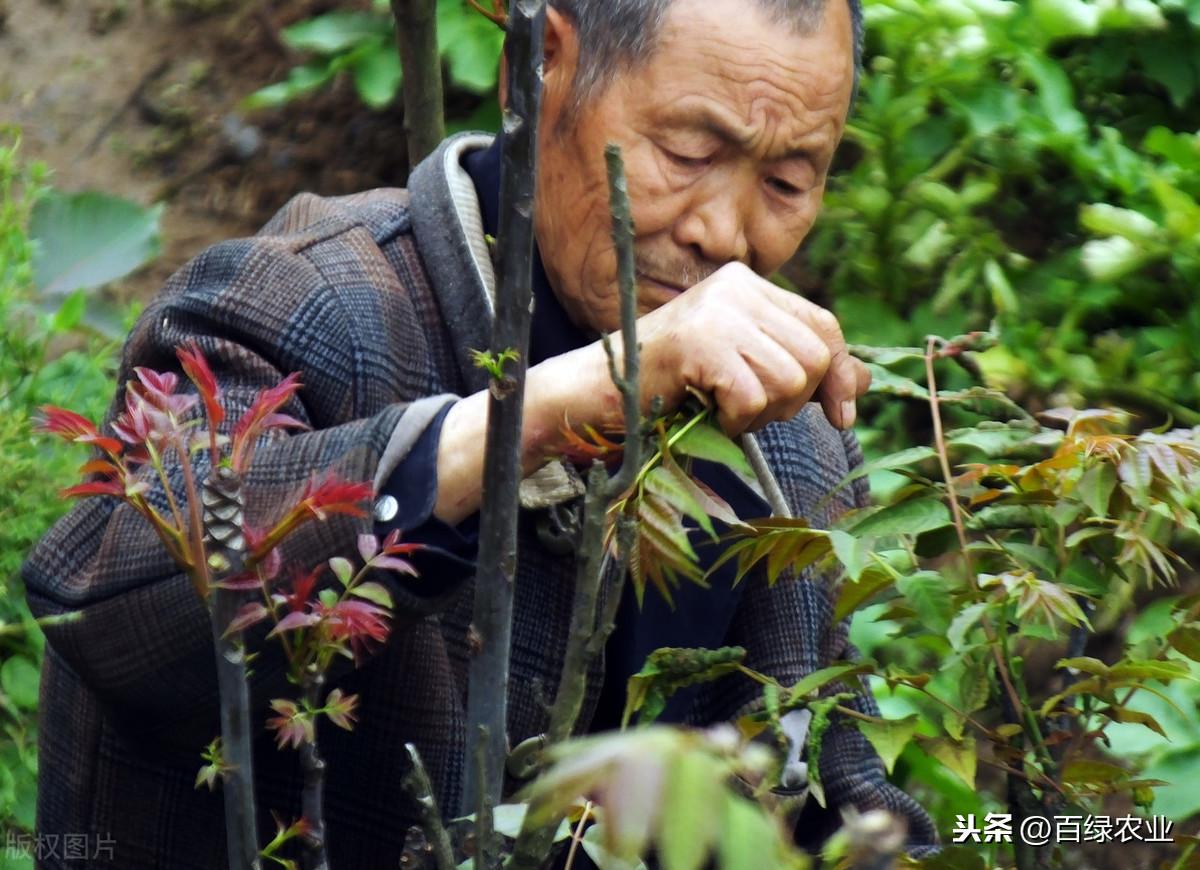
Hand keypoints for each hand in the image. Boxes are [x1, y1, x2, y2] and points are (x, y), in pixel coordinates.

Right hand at [628, 262, 869, 434]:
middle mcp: (736, 288)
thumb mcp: (744, 366)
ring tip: (726, 408)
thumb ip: (799, 366)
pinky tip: (711, 412)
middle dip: (796, 400)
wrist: (597, 389)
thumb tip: (866, 382)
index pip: (824, 324)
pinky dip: (738, 420)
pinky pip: (755, 396)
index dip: (840, 373)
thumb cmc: (669, 383)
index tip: (841, 415)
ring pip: (791, 379)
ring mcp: (718, 313)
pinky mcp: (702, 343)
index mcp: (747, 284)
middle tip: (753, 410)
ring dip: (764, 413)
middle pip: (816, 355)